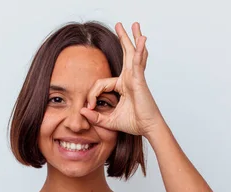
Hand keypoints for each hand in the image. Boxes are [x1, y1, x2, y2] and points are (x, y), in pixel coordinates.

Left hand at [80, 22, 165, 137]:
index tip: (90, 107)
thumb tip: (82, 111)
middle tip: (120, 25)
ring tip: (133, 24)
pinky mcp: (139, 80)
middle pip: (124, 55)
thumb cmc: (134, 123)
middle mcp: (129, 79)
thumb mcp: (109, 120)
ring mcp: (135, 78)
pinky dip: (139, 51)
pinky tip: (141, 39)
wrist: (147, 128)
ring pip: (132, 53)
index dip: (92, 94)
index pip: (101, 83)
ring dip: (132, 38)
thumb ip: (95, 116)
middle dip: (123, 39)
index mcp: (123, 86)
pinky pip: (137, 62)